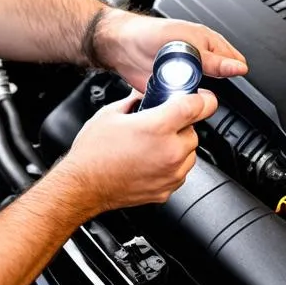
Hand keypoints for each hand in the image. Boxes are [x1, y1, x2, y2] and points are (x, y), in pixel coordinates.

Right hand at [57, 88, 217, 214]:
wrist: (81, 187)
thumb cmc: (92, 154)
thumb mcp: (110, 114)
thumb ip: (134, 100)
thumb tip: (143, 94)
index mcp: (157, 127)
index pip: (197, 106)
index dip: (203, 98)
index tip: (202, 98)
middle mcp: (169, 152)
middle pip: (194, 131)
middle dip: (181, 125)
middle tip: (161, 125)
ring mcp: (170, 174)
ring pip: (190, 153)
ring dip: (178, 146)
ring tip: (153, 145)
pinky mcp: (166, 190)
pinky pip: (180, 172)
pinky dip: (172, 165)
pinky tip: (150, 161)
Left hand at [94, 10, 247, 91]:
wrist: (122, 46)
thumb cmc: (151, 34)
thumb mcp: (190, 43)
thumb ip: (213, 59)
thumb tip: (238, 67)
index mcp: (207, 45)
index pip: (232, 62)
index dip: (235, 71)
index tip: (236, 78)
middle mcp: (198, 62)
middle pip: (219, 81)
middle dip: (217, 87)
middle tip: (209, 86)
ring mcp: (186, 77)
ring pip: (203, 95)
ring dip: (199, 97)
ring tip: (192, 91)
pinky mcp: (173, 91)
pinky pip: (185, 103)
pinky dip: (185, 104)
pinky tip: (183, 101)